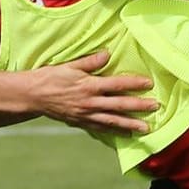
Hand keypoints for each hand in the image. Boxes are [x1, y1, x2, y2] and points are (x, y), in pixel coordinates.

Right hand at [28, 51, 156, 133]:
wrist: (33, 96)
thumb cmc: (50, 77)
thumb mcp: (69, 65)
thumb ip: (90, 62)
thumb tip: (107, 54)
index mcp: (89, 85)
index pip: (117, 84)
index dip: (134, 83)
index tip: (148, 83)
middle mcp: (90, 102)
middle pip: (119, 104)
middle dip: (139, 106)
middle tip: (155, 107)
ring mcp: (86, 114)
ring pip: (112, 120)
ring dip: (130, 124)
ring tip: (145, 128)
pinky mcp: (81, 122)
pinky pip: (101, 128)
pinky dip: (114, 132)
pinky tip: (126, 134)